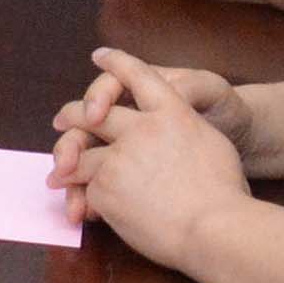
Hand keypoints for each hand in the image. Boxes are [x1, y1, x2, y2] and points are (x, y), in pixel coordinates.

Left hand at [47, 48, 256, 262]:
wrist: (213, 228)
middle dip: (74, 112)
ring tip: (59, 168)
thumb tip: (167, 127)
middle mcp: (142, 127)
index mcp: (173, 112)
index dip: (118, 63)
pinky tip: (81, 207)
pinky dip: (83, 197)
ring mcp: (120, 155)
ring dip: (67, 158)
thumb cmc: (224, 193)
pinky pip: (86, 186)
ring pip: (82, 151)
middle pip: (96, 109)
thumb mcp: (212, 144)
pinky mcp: (105, 184)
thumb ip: (184, 128)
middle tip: (62, 118)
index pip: (140, 75)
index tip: (101, 55)